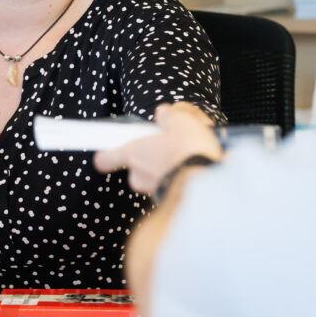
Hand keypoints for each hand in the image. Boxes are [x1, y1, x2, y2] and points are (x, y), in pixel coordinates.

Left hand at [93, 102, 221, 195]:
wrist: (210, 184)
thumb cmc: (189, 151)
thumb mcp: (181, 121)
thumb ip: (169, 116)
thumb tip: (164, 113)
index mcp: (134, 154)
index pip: (105, 159)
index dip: (109, 153)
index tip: (112, 149)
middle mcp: (140, 176)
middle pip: (137, 166)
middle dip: (152, 156)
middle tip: (170, 144)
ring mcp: (155, 192)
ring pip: (157, 176)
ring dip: (170, 165)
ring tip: (193, 153)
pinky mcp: (173, 202)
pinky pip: (174, 185)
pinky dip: (183, 176)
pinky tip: (201, 166)